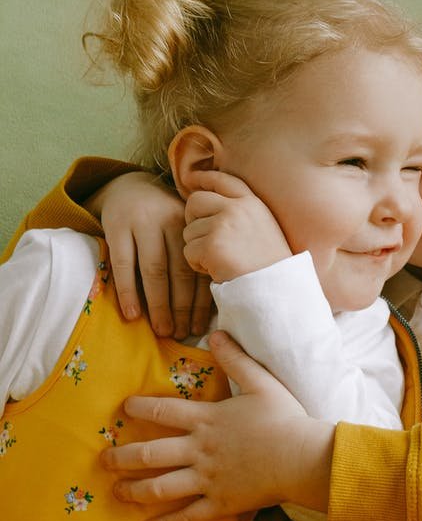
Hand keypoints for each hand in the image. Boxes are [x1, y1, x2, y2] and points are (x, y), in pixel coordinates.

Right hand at [93, 171, 212, 338]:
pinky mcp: (116, 227)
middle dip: (182, 307)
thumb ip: (194, 255)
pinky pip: (123, 265)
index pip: (199, 267)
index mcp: (192, 225)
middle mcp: (170, 222)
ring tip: (162, 330)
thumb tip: (206, 306)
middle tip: (182, 334)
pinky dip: (128, 291)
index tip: (200, 326)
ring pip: (154, 270)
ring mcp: (142, 223)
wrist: (128, 186)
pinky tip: (131, 314)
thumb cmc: (163, 218)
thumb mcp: (183, 228)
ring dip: (158, 304)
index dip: (201, 300)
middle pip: (179, 272)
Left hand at [101, 332, 333, 520]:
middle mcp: (199, 450)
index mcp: (207, 420)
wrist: (303, 458)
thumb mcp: (262, 382)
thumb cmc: (285, 418)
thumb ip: (236, 359)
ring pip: (160, 487)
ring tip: (116, 491)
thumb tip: (216, 334)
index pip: (163, 410)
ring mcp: (207, 480)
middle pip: (150, 453)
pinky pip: (186, 517)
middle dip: (122, 456)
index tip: (123, 407)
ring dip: (134, 490)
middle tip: (103, 459)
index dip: (139, 406)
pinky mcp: (220, 504)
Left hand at [183, 172, 291, 282]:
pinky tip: (216, 270)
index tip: (190, 179)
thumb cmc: (270, 265)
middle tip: (201, 238)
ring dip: (198, 248)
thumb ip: (241, 213)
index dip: (203, 178)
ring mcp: (224, 225)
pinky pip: (189, 251)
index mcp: (253, 203)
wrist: (277, 288)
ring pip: (190, 231)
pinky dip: (197, 264)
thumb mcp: (264, 228)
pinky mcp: (212, 245)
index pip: (223, 180)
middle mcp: (237, 208)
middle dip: (191, 219)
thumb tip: (208, 206)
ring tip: (220, 260)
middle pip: (195, 201)